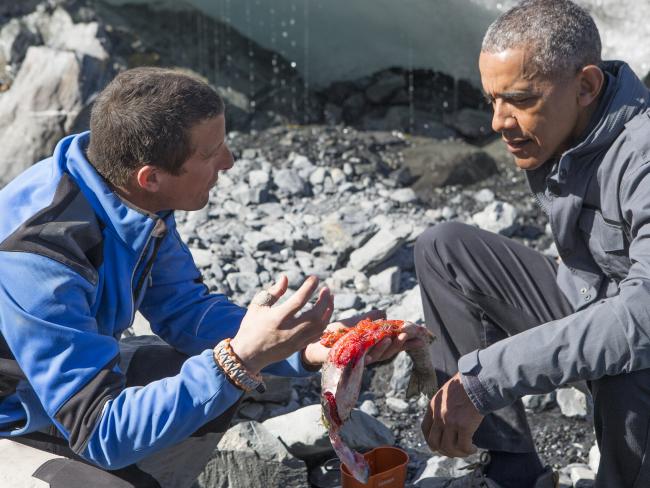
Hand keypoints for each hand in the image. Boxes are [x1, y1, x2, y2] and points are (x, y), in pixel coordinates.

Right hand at [230, 275, 333, 373]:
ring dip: (328, 311)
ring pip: (320, 326)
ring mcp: (296, 340)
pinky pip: (317, 336)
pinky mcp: (298, 347)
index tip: (314, 277)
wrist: (248, 355)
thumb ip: (273, 291)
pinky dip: (324, 324)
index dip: (309, 287)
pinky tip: (325, 314)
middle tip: (327, 289)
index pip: (300, 299)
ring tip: (330, 299)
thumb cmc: (251, 326)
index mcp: (278, 317)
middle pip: (315, 314)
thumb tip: (285, 277)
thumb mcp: (258, 306)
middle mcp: (289, 330)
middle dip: (324, 300)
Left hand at [301, 310, 427, 366]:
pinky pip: (366, 356)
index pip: (394, 345)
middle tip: (412, 333)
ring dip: (391, 346)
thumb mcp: (354, 324)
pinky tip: (383, 340)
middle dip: (402, 343)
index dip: (409, 342)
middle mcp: (369, 354)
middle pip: (390, 351)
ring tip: (400, 336)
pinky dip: (376, 349)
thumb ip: (369, 319)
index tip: (424, 337)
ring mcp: (360, 359)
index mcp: (372, 346)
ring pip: (380, 355)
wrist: (313, 343)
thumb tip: (384, 312)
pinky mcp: (350, 360)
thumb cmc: (334, 336)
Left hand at [421, 372, 483, 456]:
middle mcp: (439, 416)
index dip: (431, 441)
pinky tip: (473, 448)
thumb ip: (443, 407)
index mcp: (433, 407)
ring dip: (457, 453)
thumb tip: (446, 423)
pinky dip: (468, 451)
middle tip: (454, 451)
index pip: (425, 429)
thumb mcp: (446, 394)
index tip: (438, 446)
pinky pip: (463, 446)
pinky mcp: (464, 426)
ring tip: (466, 450)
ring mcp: (450, 422)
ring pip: (448, 448)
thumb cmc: (465, 386)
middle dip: (444, 451)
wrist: (477, 381)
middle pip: (434, 442)